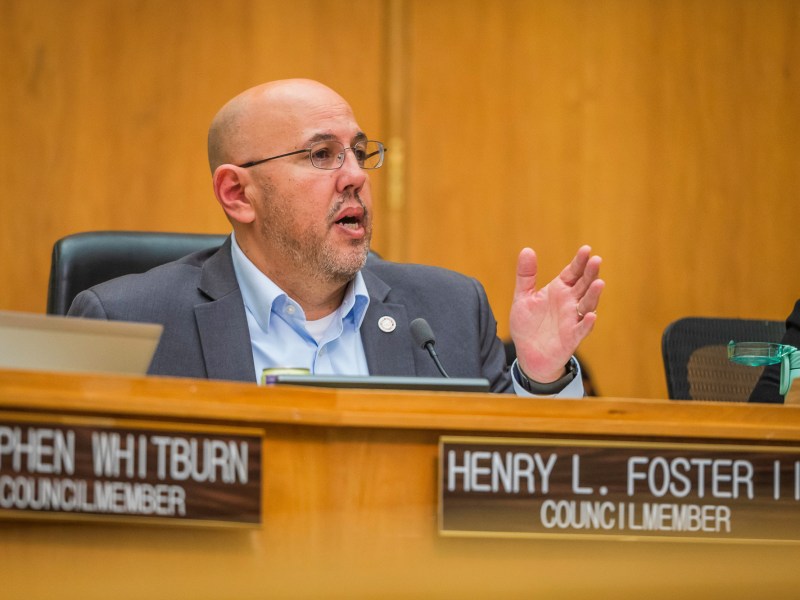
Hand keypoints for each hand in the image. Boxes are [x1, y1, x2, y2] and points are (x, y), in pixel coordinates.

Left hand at [509, 245, 603, 382]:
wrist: (528, 354)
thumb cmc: (528, 325)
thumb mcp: (523, 297)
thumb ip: (526, 275)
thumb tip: (527, 249)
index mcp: (559, 290)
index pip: (572, 272)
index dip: (579, 262)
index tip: (586, 249)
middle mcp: (569, 303)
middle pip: (583, 285)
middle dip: (590, 273)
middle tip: (596, 260)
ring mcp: (572, 319)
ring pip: (587, 305)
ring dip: (593, 295)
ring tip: (599, 283)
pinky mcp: (572, 337)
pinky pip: (581, 329)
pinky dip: (587, 323)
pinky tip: (591, 315)